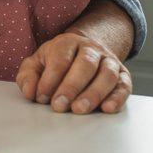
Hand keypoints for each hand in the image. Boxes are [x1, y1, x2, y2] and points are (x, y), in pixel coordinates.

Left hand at [15, 32, 131, 113]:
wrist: (85, 51)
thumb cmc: (56, 61)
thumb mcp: (37, 63)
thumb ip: (28, 76)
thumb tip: (30, 92)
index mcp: (67, 43)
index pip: (60, 59)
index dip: (50, 79)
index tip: (41, 97)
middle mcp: (91, 49)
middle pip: (85, 65)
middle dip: (71, 87)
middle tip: (59, 106)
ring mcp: (109, 61)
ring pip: (107, 75)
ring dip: (94, 94)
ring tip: (80, 110)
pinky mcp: (123, 75)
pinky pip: (124, 86)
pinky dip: (117, 98)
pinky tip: (107, 109)